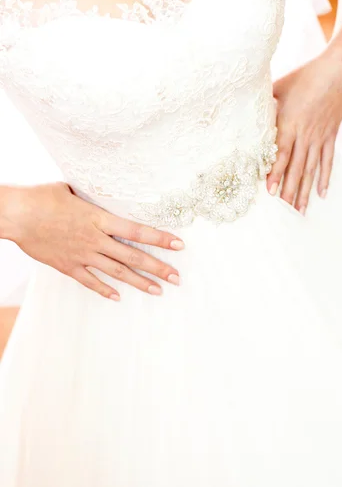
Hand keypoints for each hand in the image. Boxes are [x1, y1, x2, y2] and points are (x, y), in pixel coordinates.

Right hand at [6, 182, 184, 299]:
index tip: (179, 244)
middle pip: (133, 256)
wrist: (17, 215)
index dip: (160, 238)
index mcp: (99, 218)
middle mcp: (95, 239)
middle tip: (177, 278)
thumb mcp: (73, 190)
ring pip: (117, 272)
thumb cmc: (42, 197)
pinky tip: (118, 297)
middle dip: (158, 267)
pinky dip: (104, 290)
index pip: (138, 230)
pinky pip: (90, 281)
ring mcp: (82, 254)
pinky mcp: (68, 265)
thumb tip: (101, 193)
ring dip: (139, 282)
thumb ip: (92, 198)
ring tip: (158, 290)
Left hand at [267, 45, 341, 213]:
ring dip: (305, 191)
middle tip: (283, 211)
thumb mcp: (278, 87)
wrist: (339, 70)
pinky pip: (328, 161)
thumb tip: (245, 114)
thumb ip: (264, 105)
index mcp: (289, 122)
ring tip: (300, 210)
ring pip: (311, 169)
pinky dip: (325, 178)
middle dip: (288, 190)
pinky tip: (322, 194)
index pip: (280, 154)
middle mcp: (305, 134)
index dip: (274, 174)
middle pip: (295, 167)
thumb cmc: (304, 76)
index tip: (269, 192)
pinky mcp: (330, 136)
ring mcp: (319, 136)